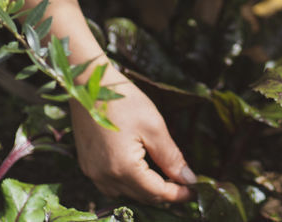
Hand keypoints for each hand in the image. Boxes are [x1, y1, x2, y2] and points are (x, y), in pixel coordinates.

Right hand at [70, 69, 195, 203]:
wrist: (89, 84)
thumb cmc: (124, 101)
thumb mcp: (154, 126)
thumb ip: (170, 157)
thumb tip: (188, 179)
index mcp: (123, 169)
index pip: (156, 193)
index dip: (177, 195)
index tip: (194, 192)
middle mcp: (105, 177)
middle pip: (141, 196)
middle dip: (164, 194)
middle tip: (184, 186)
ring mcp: (93, 172)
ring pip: (125, 194)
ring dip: (145, 191)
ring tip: (165, 179)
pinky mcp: (87, 165)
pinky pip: (110, 185)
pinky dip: (128, 184)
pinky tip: (140, 172)